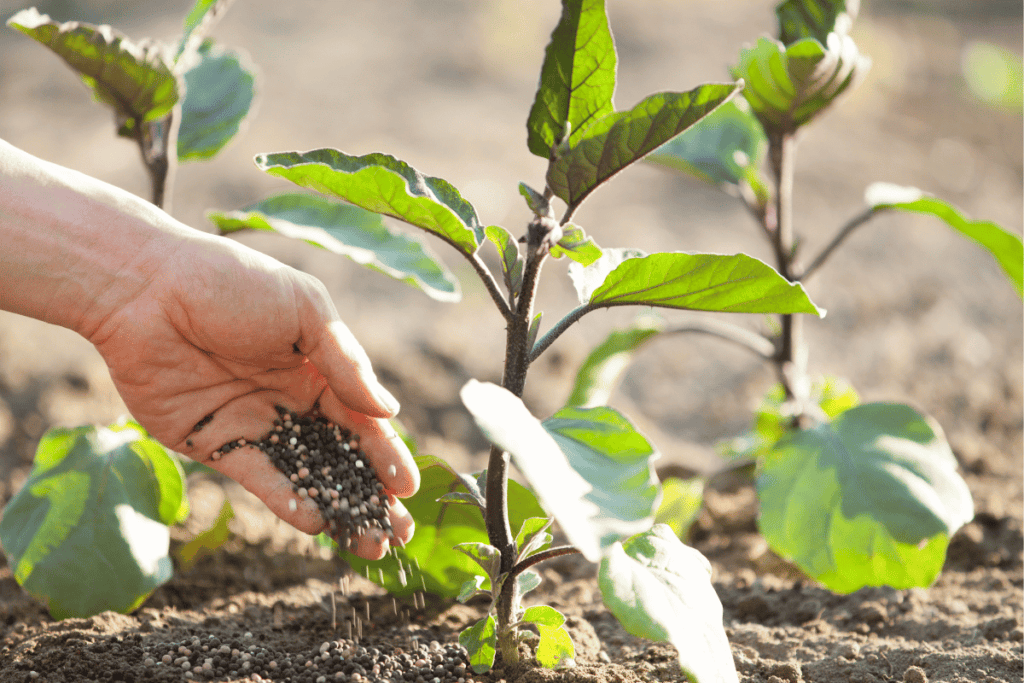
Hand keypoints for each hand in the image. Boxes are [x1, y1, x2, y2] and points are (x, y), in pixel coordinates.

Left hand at [86, 232, 416, 559]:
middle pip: (340, 456)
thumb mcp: (305, 309)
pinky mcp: (216, 444)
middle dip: (371, 494)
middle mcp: (291, 400)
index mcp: (319, 367)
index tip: (409, 487)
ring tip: (368, 544)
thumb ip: (346, 363)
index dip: (387, 453)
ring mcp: (255, 424)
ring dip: (338, 509)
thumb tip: (389, 411)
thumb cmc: (231, 283)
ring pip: (305, 475)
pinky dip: (288, 502)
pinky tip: (317, 524)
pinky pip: (260, 478)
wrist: (146, 288)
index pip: (362, 419)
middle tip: (398, 533)